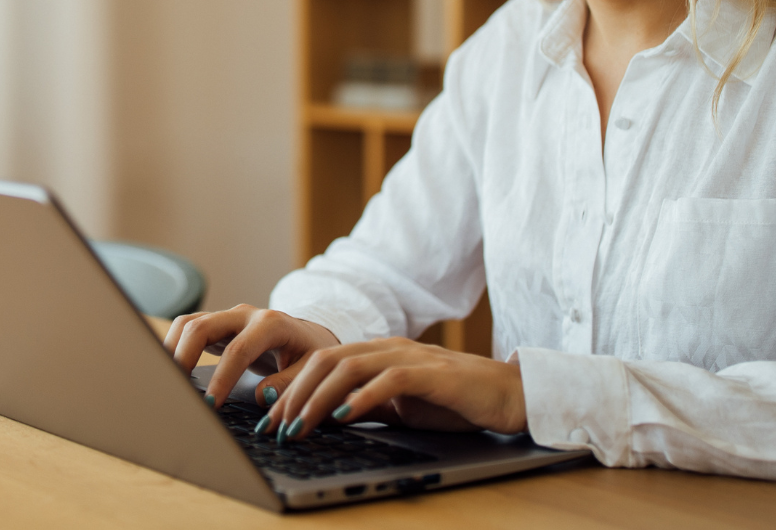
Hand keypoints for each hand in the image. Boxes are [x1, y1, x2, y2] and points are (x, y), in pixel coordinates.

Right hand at [164, 305, 340, 410]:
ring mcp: (228, 318)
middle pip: (202, 327)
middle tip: (175, 390)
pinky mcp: (216, 326)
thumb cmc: (310, 354)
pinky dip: (174, 347)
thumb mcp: (311, 370)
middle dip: (183, 358)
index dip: (222, 378)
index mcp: (271, 324)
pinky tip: (170, 372)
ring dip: (172, 350)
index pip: (239, 351)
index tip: (210, 406)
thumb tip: (262, 397)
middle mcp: (245, 315)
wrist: (308, 336)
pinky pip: (188, 330)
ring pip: (189, 324)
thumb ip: (290, 384)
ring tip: (166, 382)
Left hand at [264, 336, 526, 440]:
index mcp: (377, 353)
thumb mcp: (399, 407)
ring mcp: (410, 357)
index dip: (289, 387)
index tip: (267, 417)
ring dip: (317, 398)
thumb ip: (364, 406)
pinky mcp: (433, 373)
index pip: (321, 363)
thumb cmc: (454, 402)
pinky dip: (362, 397)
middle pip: (325, 361)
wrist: (508, 395)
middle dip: (293, 394)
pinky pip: (390, 379)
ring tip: (298, 425)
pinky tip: (343, 415)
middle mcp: (388, 348)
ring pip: (349, 368)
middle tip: (273, 426)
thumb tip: (321, 420)